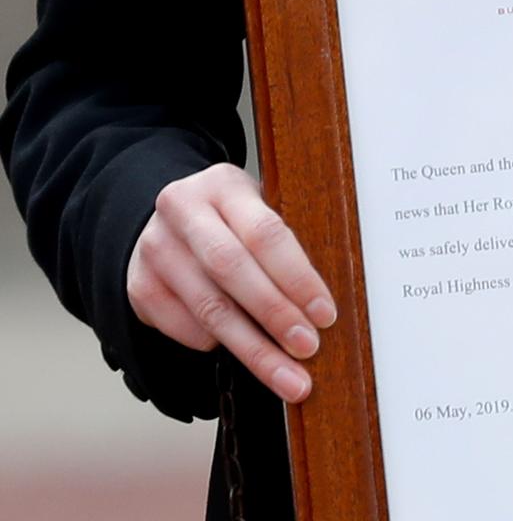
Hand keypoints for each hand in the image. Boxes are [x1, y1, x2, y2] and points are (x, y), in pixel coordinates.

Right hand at [126, 163, 336, 402]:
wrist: (173, 220)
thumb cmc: (233, 221)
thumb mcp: (259, 212)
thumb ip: (285, 248)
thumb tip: (322, 309)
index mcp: (224, 185)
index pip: (265, 232)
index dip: (297, 277)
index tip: (324, 315)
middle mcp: (182, 210)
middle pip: (231, 268)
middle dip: (274, 314)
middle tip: (307, 348)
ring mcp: (155, 247)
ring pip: (208, 307)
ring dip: (253, 348)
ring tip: (287, 377)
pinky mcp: (140, 285)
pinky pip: (183, 327)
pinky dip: (214, 345)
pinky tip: (239, 353)